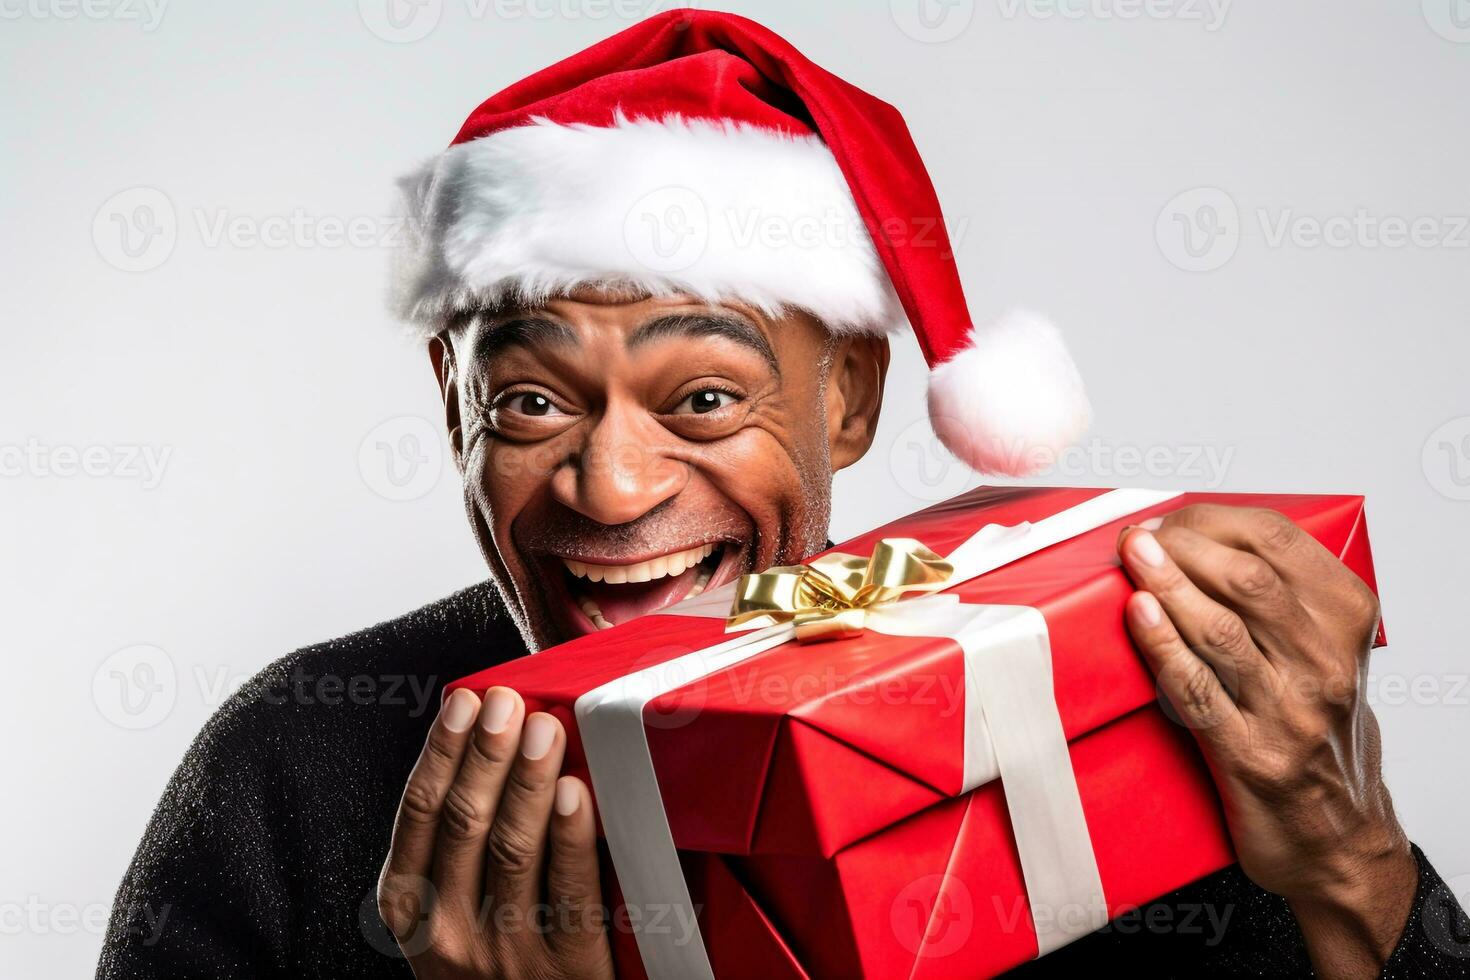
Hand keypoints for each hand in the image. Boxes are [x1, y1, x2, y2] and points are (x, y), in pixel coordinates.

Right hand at [377, 687, 613, 979]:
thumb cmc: (490, 965)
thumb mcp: (447, 914)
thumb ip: (455, 850)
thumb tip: (483, 748)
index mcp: (410, 910)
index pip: (418, 814)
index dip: (442, 752)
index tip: (465, 700)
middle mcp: (447, 934)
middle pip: (463, 824)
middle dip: (486, 754)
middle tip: (507, 701)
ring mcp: (506, 957)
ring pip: (513, 851)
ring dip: (528, 781)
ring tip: (544, 728)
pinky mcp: (566, 974)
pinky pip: (570, 896)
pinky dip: (572, 840)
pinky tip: (577, 794)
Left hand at [1116, 505, 1416, 978]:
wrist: (1337, 834)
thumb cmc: (1317, 733)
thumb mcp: (1323, 651)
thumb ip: (1278, 597)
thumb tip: (1197, 538)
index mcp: (1343, 620)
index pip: (1277, 539)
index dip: (1211, 518)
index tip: (1171, 518)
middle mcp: (1322, 662)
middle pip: (1247, 578)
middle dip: (1182, 545)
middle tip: (1141, 538)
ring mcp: (1287, 710)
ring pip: (1220, 628)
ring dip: (1166, 584)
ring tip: (1132, 557)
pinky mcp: (1249, 754)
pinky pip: (1196, 689)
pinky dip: (1162, 646)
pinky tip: (1138, 615)